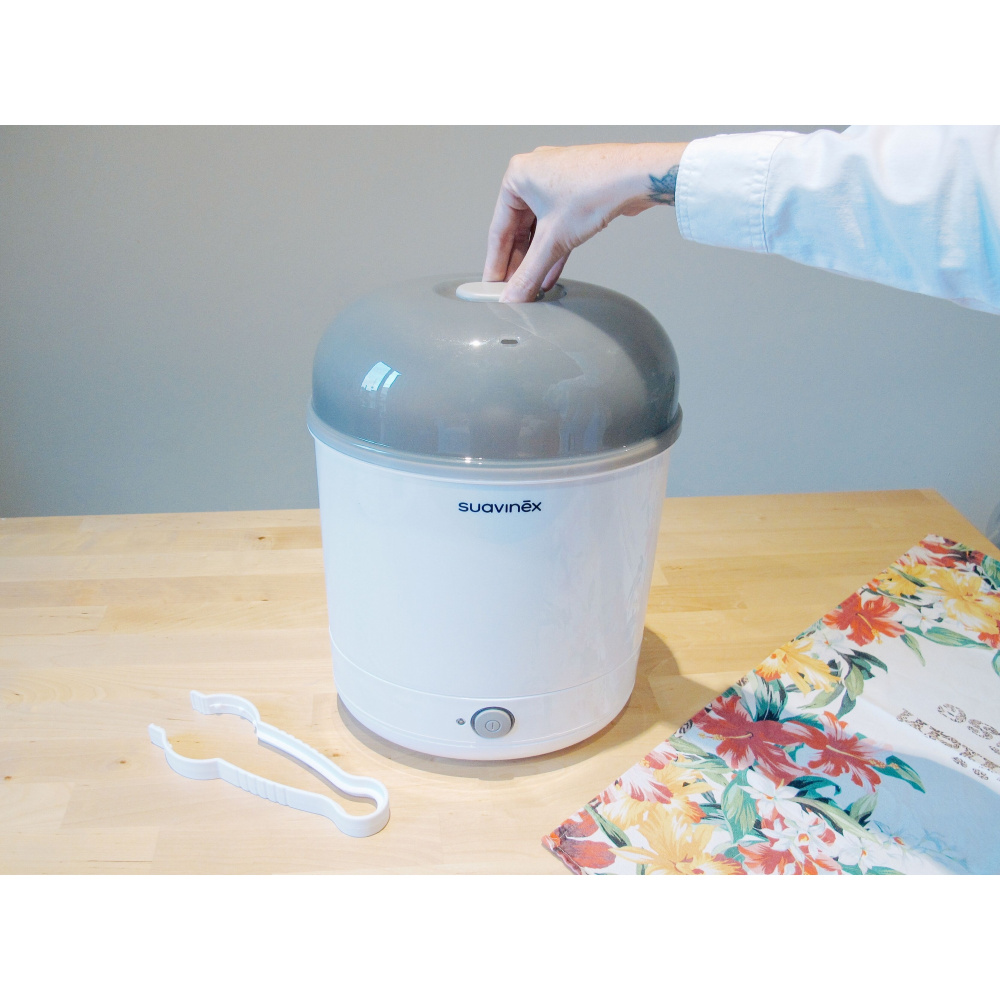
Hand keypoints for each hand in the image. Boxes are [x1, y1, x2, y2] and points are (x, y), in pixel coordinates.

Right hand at [483, 142, 687, 301]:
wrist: (636, 176)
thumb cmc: (596, 187)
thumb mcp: (553, 241)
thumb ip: (529, 274)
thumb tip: (513, 296)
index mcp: (517, 176)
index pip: (498, 230)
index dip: (496, 264)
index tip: (493, 286)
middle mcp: (534, 175)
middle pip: (518, 231)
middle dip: (518, 264)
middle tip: (514, 290)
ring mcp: (557, 183)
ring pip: (539, 231)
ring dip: (536, 260)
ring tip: (532, 286)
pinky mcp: (576, 194)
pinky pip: (557, 227)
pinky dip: (553, 250)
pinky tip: (550, 273)